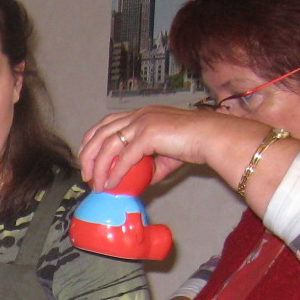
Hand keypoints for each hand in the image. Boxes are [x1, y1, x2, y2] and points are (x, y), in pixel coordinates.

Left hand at [78, 105, 266, 192]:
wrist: (213, 137)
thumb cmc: (195, 144)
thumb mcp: (165, 156)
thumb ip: (149, 166)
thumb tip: (136, 182)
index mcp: (141, 114)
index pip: (106, 123)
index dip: (92, 141)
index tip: (87, 159)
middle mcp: (139, 115)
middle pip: (100, 132)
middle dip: (88, 155)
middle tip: (86, 176)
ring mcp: (143, 122)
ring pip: (108, 145)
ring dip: (98, 167)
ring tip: (96, 184)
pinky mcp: (149, 134)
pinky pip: (124, 157)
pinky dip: (115, 173)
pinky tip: (110, 185)